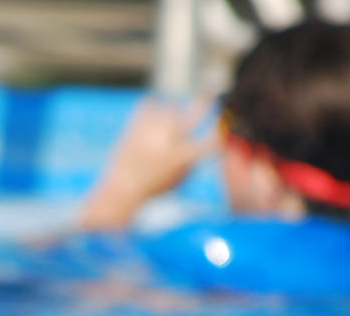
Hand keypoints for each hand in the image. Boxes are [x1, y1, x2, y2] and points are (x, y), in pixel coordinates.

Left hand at [77, 100, 217, 230]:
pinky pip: (148, 104)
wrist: (123, 187)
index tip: (226, 124)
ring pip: (170, 107)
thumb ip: (193, 160)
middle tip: (210, 93)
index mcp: (184, 157)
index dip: (221, 132)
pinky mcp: (136, 126)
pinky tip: (151, 122)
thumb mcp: (180, 179)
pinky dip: (153, 108)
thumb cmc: (154, 186)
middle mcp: (169, 142)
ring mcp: (152, 132)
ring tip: (163, 129)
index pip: (212, 141)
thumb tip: (203, 141)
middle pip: (194, 115)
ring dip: (171, 113)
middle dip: (205, 103)